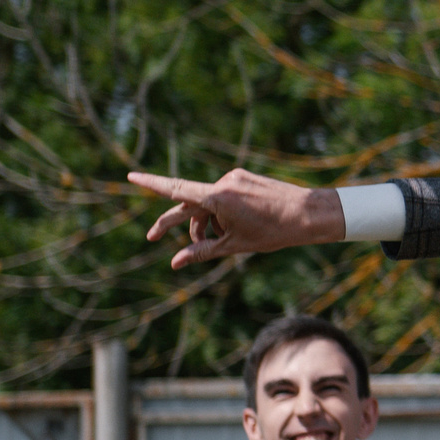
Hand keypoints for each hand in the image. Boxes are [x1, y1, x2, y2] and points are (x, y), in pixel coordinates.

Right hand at [130, 169, 344, 268]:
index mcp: (218, 197)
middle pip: (187, 204)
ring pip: (206, 203)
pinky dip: (218, 213)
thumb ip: (201, 252)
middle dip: (172, 222)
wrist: (309, 214)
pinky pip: (222, 196)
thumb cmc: (273, 231)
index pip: (176, 190)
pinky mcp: (243, 178)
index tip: (131, 176)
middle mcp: (223, 183)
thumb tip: (175, 262)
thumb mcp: (234, 246)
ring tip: (210, 243)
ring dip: (202, 223)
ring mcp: (234, 178)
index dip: (151, 184)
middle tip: (152, 237)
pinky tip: (231, 228)